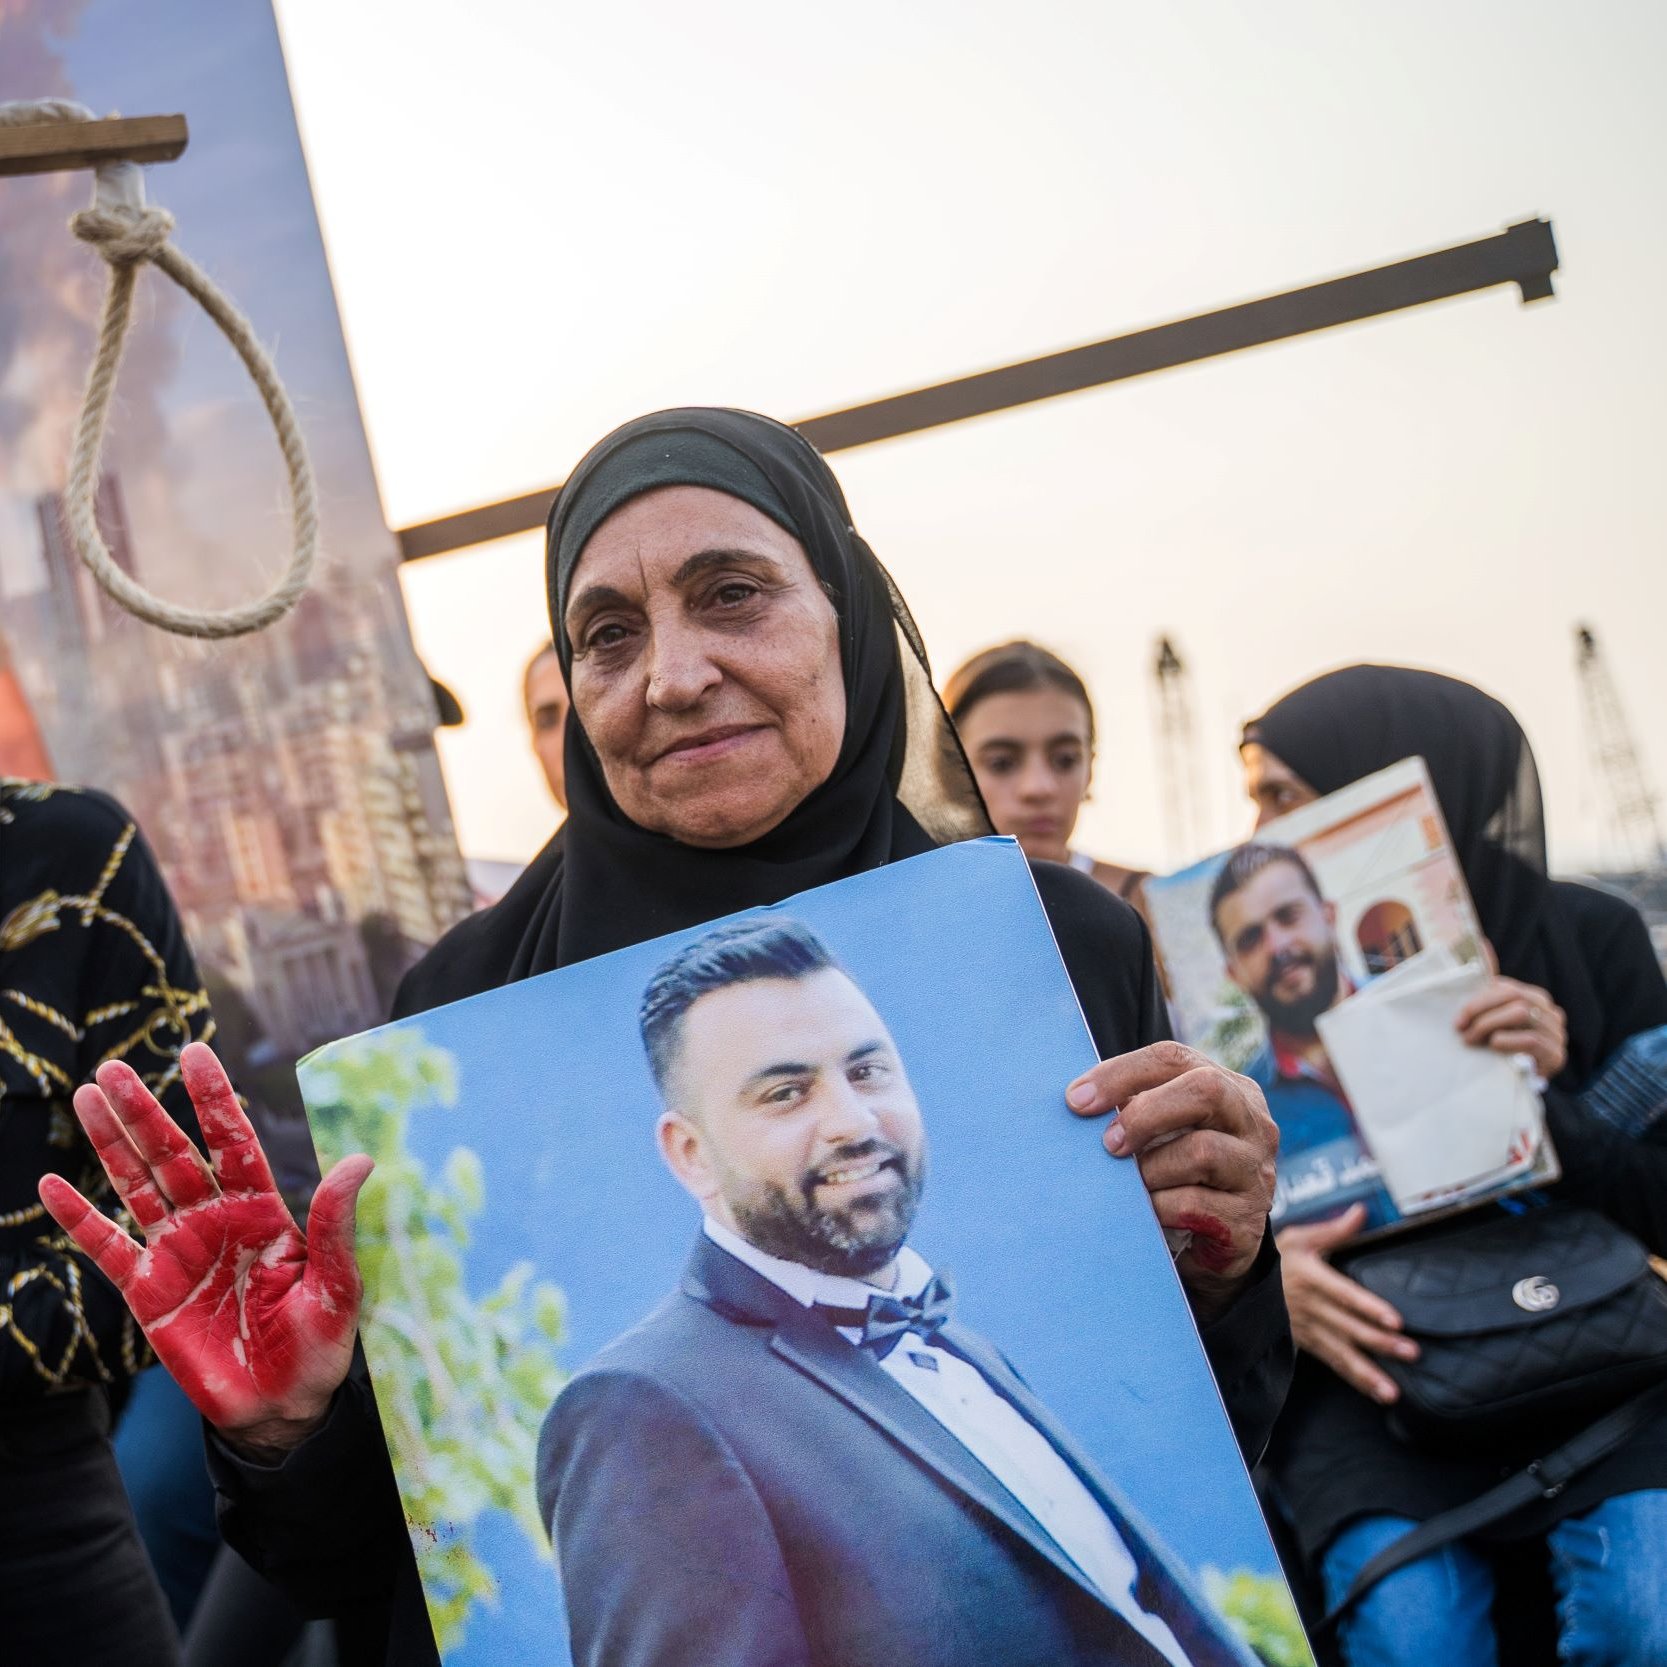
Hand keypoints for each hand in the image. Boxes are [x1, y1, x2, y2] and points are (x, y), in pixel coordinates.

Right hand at [38, 1042, 372, 1454]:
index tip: (196, 1053)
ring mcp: (178, 1250)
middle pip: (174, 1154)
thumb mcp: (335, 1286)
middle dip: (145, 1111)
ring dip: (111, 1143)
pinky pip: (107, 1246)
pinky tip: (52, 1186)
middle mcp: (216, 1219)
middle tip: (114, 1068)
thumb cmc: (318, 1345)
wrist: (282, 1407)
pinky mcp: (147, 1291)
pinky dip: (79, 1218)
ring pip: (137, 1185)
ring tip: (88, 1096)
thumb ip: (335, 1225)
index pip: (233, 1141)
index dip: (213, 1099)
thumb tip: (360, 1161)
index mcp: (262, 1209)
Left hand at [1068, 1041, 1278, 1316]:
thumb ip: (1132, 1109)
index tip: (1077, 1100)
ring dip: (1151, 1170)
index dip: (1121, 1074)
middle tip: (1108, 1144)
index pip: (1173, 1058)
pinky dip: (1158, 1209)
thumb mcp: (1159, 1134)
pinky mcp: (1248, 1220)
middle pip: (1206, 1090)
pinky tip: (1148, 1215)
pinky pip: (1193, 1205)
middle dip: (1146, 1114)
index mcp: (1229, 1088)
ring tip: (1133, 1186)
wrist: (1210, 1247)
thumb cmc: (1174, 1175)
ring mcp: (1256, 1172)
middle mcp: (1253, 1123)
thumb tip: (1077, 1100)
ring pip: (1202, 1152)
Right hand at [1278, 1203, 1417, 1402]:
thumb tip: (1362, 1211)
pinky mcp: (1305, 1343)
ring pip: (1340, 1353)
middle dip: (1380, 1342)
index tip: (1394, 1320)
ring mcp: (1306, 1329)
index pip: (1344, 1294)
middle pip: (1348, 1327)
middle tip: (1411, 1353)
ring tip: (1391, 1391)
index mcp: (1311, 1277)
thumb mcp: (1300, 1237)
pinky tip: (1376, 1392)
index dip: (1368, 1307)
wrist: (1240, 1282)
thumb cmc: (1275, 1256)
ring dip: (1367, 1373)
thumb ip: (1334, 1229)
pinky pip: (1332, 1363)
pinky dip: (1354, 1379)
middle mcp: (1309, 1307)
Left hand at [1456, 975, 1565, 1079]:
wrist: (1517, 1085)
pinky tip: (1494, 1045)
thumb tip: (1484, 947)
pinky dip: (1508, 1040)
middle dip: (1481, 1011)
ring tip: (1470, 1039)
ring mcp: (1557, 1033)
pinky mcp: (1556, 1055)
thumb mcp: (1491, 1018)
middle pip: (1514, 997)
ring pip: (1522, 1014)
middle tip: (1460, 1029)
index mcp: (1536, 999)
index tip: (1458, 1018)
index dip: (1478, 1000)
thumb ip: (1487, 989)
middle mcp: (1551, 1013)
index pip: (1507, 988)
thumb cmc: (1499, 1047)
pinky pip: (1532, 1039)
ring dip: (1490, 1025)